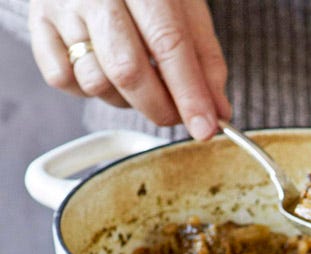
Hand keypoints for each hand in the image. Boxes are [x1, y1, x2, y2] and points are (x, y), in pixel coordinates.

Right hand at [28, 0, 231, 139]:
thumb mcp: (185, 8)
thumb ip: (205, 59)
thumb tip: (217, 110)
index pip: (169, 45)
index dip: (190, 94)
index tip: (205, 129)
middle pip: (128, 71)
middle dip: (160, 108)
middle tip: (178, 116)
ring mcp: (60, 7)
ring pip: (96, 82)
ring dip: (125, 99)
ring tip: (137, 77)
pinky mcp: (38, 25)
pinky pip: (64, 80)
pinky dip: (88, 88)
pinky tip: (103, 67)